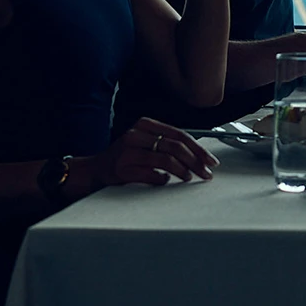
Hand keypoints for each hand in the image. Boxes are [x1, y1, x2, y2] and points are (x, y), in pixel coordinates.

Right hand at [79, 117, 218, 189]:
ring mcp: (128, 151)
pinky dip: (163, 179)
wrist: (94, 170)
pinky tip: (166, 181)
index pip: (179, 135)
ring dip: (183, 171)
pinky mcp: (122, 169)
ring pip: (166, 160)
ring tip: (189, 177)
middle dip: (196, 161)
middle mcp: (136, 134)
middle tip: (206, 173)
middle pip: (175, 147)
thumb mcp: (145, 142)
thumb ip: (166, 144)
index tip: (211, 160)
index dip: (198, 149)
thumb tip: (199, 155)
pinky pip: (152, 175)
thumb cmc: (125, 157)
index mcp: (145, 124)